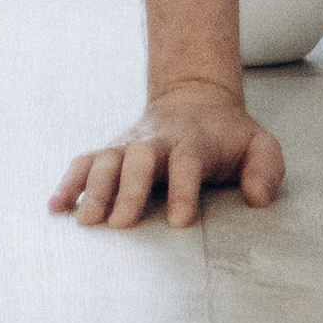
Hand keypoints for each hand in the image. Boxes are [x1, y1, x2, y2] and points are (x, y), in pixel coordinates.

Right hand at [51, 78, 286, 229]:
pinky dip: (68, 183)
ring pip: (108, 160)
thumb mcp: (260, 145)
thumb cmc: (228, 136)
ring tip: (85, 222)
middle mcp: (157, 141)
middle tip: (120, 223)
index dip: (184, 189)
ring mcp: (130, 145)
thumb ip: (266, 169)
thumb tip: (257, 199)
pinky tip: (55, 208)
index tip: (179, 220)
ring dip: (94, 188)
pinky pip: (84, 163)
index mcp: (194, 141)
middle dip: (129, 189)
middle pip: (140, 158)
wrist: (195, 99)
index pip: (188, 161)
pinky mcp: (111, 152)